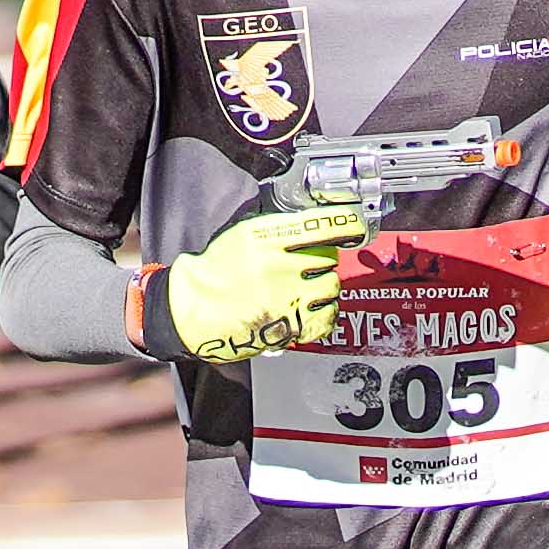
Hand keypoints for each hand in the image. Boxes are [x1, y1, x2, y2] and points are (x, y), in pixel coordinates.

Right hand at [163, 202, 365, 362]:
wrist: (193, 308)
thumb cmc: (216, 270)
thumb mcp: (241, 235)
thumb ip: (277, 229)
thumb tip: (316, 222)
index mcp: (265, 238)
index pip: (321, 225)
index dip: (345, 223)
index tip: (354, 225)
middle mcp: (278, 266)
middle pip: (328, 257)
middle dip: (323, 259)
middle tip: (310, 264)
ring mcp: (284, 297)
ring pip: (331, 286)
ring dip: (325, 286)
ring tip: (308, 287)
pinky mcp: (287, 325)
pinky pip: (327, 317)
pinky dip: (325, 312)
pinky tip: (313, 307)